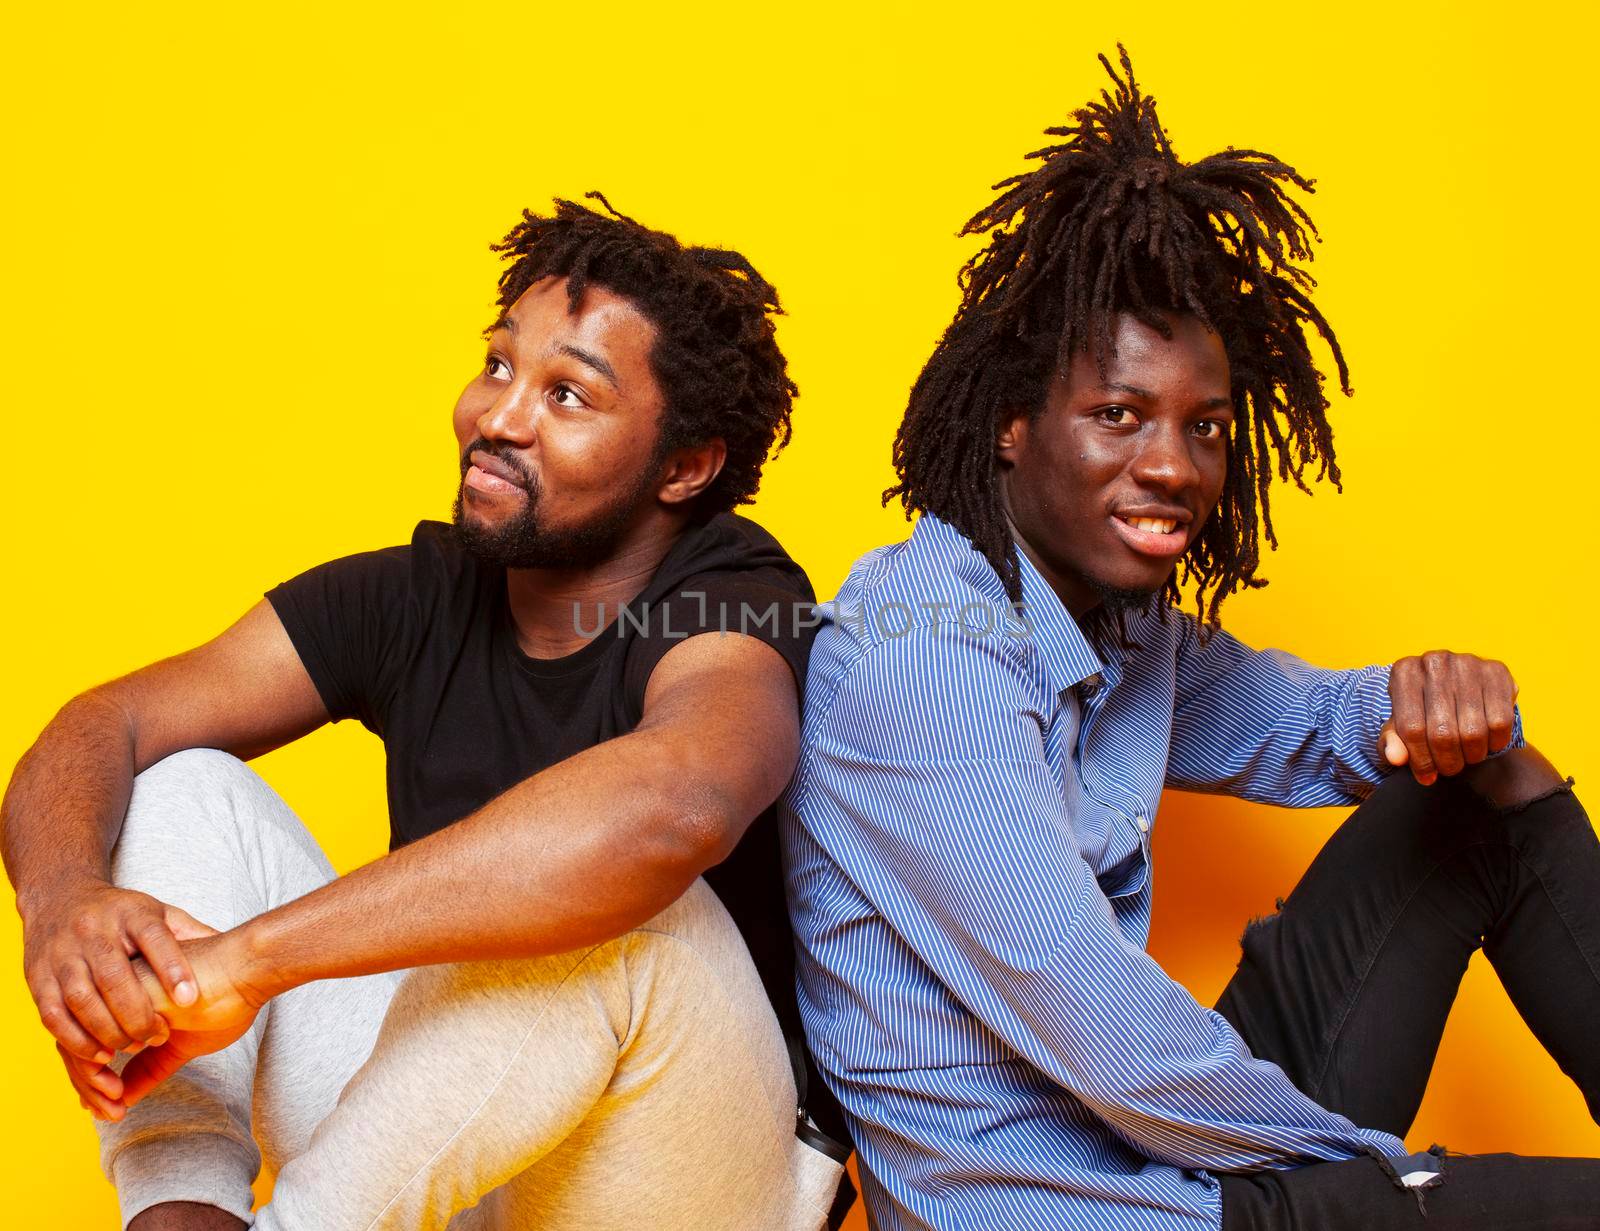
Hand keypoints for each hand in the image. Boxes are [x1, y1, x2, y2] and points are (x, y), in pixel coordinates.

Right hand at [22, 880, 203, 1068]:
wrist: (59, 897)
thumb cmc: (122, 915)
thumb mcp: (160, 914)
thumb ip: (192, 933)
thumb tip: (240, 946)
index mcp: (132, 913)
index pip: (156, 939)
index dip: (174, 968)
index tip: (192, 998)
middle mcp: (94, 930)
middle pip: (116, 975)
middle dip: (138, 1012)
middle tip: (159, 1035)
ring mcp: (62, 952)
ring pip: (81, 998)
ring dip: (106, 1031)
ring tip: (129, 1049)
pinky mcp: (37, 976)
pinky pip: (52, 1013)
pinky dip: (74, 1038)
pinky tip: (97, 1055)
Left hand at [74, 925, 267, 1119]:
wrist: (249, 970)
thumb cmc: (227, 998)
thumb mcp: (182, 1045)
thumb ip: (151, 1066)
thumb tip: (125, 1097)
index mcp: (125, 999)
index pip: (90, 1042)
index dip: (94, 1079)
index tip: (112, 1106)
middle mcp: (112, 991)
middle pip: (76, 1044)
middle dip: (88, 1087)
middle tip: (109, 1114)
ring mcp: (113, 990)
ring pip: (78, 1045)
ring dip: (91, 1085)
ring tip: (115, 1107)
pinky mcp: (120, 993)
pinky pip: (90, 1039)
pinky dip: (97, 1072)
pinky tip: (119, 1087)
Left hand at [1380, 650, 1517, 784]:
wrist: (1457, 687)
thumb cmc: (1424, 709)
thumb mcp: (1401, 724)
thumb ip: (1392, 742)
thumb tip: (1395, 758)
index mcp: (1403, 672)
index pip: (1412, 729)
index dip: (1420, 760)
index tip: (1426, 775)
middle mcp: (1434, 662)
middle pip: (1443, 733)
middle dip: (1447, 762)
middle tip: (1449, 769)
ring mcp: (1467, 662)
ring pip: (1473, 731)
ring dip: (1471, 756)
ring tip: (1467, 757)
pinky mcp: (1496, 670)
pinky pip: (1500, 722)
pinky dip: (1495, 743)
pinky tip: (1487, 743)